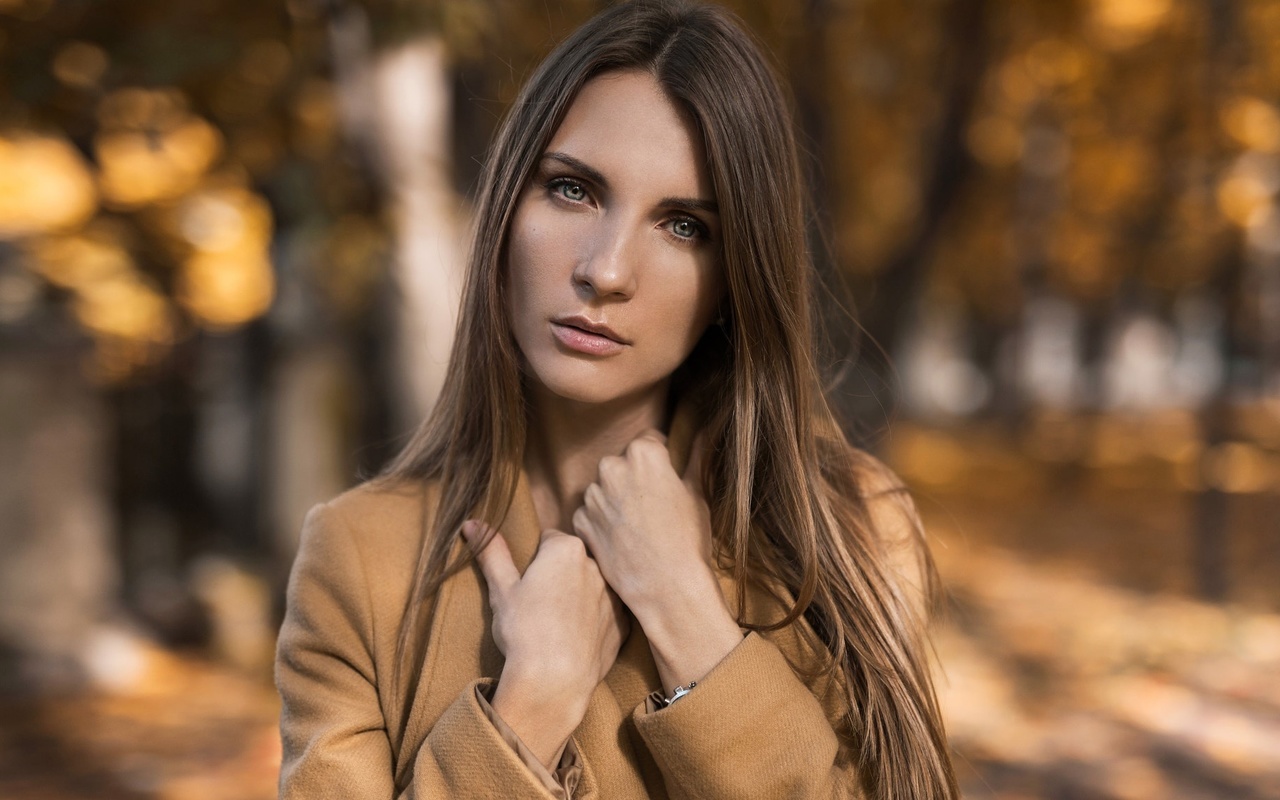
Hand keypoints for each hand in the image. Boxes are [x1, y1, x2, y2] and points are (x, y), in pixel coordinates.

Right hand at [461, 520, 628, 764]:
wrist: (555, 682)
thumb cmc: (524, 631)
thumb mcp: (501, 589)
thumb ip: (491, 551)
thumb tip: (473, 523)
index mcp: (567, 549)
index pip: (549, 540)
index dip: (533, 561)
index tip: (525, 583)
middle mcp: (596, 566)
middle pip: (572, 562)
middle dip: (557, 575)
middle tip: (537, 605)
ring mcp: (612, 596)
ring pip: (590, 588)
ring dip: (577, 597)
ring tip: (554, 625)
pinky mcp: (622, 625)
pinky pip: (605, 614)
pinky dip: (593, 622)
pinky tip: (573, 639)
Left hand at [571, 430, 716, 611]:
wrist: (667, 587)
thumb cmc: (689, 539)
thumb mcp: (698, 493)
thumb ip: (696, 456)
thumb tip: (706, 431)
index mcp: (643, 453)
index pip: (648, 440)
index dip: (660, 460)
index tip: (667, 480)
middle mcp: (612, 467)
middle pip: (622, 462)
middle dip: (633, 477)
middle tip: (653, 505)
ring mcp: (592, 495)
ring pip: (604, 487)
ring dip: (615, 499)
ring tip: (638, 525)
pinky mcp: (581, 521)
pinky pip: (590, 512)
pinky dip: (602, 521)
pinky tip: (623, 538)